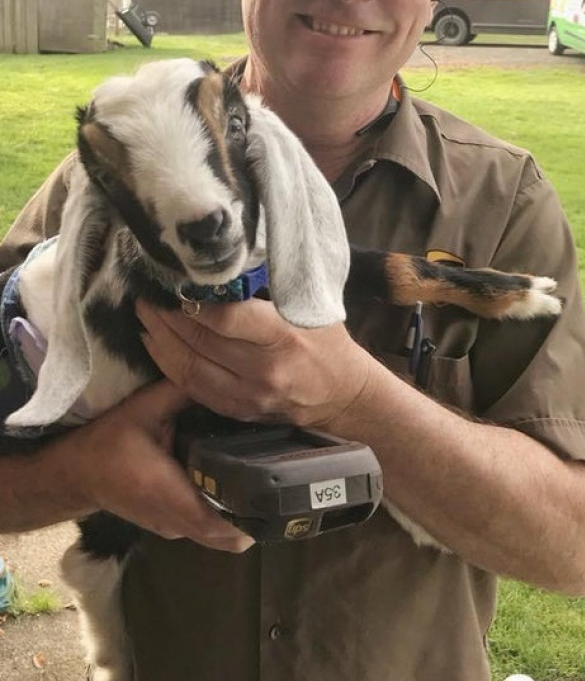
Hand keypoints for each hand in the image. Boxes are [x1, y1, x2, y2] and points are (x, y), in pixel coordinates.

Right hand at [64, 378, 254, 552]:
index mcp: (166, 492)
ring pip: (220, 539)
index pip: (218, 521)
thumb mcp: (144, 407)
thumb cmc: (109, 440)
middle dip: (256, 517)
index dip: (249, 515)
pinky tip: (236, 487)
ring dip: (242, 519)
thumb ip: (182, 393)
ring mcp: (172, 529)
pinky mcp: (171, 527)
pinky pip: (207, 531)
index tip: (273, 491)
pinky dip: (226, 518)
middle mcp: (173, 520)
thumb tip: (222, 380)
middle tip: (277, 482)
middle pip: (228, 538)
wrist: (77, 471)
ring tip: (262, 483)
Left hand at [135, 298, 372, 427]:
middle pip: (201, 343)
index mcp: (282, 337)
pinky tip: (157, 348)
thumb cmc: (326, 341)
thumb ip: (266, 291)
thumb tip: (221, 268)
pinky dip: (170, 367)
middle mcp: (264, 370)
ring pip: (190, 369)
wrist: (344, 394)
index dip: (193, 303)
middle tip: (147, 296)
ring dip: (161, 343)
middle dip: (167, 318)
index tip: (173, 286)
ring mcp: (249, 396)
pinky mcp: (240, 412)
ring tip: (145, 319)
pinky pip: (194, 390)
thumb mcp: (307, 307)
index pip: (226, 319)